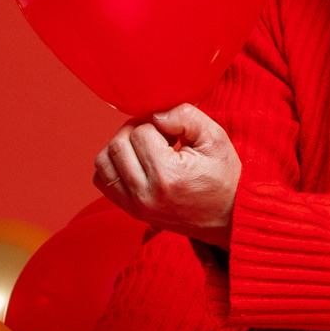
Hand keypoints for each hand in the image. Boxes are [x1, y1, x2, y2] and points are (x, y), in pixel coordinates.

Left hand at [93, 104, 240, 240]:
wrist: (227, 217)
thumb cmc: (223, 177)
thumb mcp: (215, 139)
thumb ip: (186, 116)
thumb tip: (156, 113)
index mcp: (168, 175)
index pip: (140, 132)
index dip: (156, 125)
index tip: (173, 135)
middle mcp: (146, 194)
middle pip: (117, 145)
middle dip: (135, 132)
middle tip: (158, 137)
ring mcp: (135, 205)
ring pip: (103, 162)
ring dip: (120, 147)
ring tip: (144, 149)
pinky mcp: (130, 211)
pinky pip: (102, 180)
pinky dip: (113, 165)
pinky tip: (136, 163)